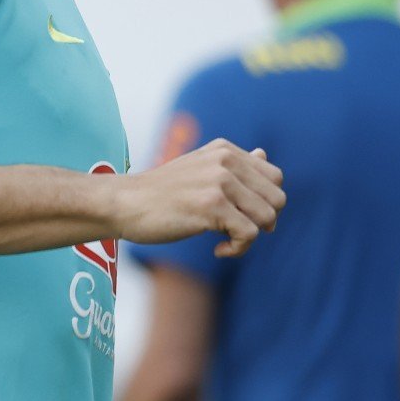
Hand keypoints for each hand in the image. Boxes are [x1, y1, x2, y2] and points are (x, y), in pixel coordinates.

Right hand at [112, 139, 284, 258]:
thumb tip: (264, 154)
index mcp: (225, 151)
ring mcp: (219, 182)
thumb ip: (233, 164)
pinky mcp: (211, 206)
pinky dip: (237, 249)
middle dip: (263, 221)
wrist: (122, 204)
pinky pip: (249, 235)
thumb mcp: (197, 169)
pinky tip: (217, 250)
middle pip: (277, 198)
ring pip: (268, 217)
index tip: (242, 216)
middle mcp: (225, 161)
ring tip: (226, 242)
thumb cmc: (158, 193)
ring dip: (250, 238)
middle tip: (236, 232)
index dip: (265, 202)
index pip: (274, 177)